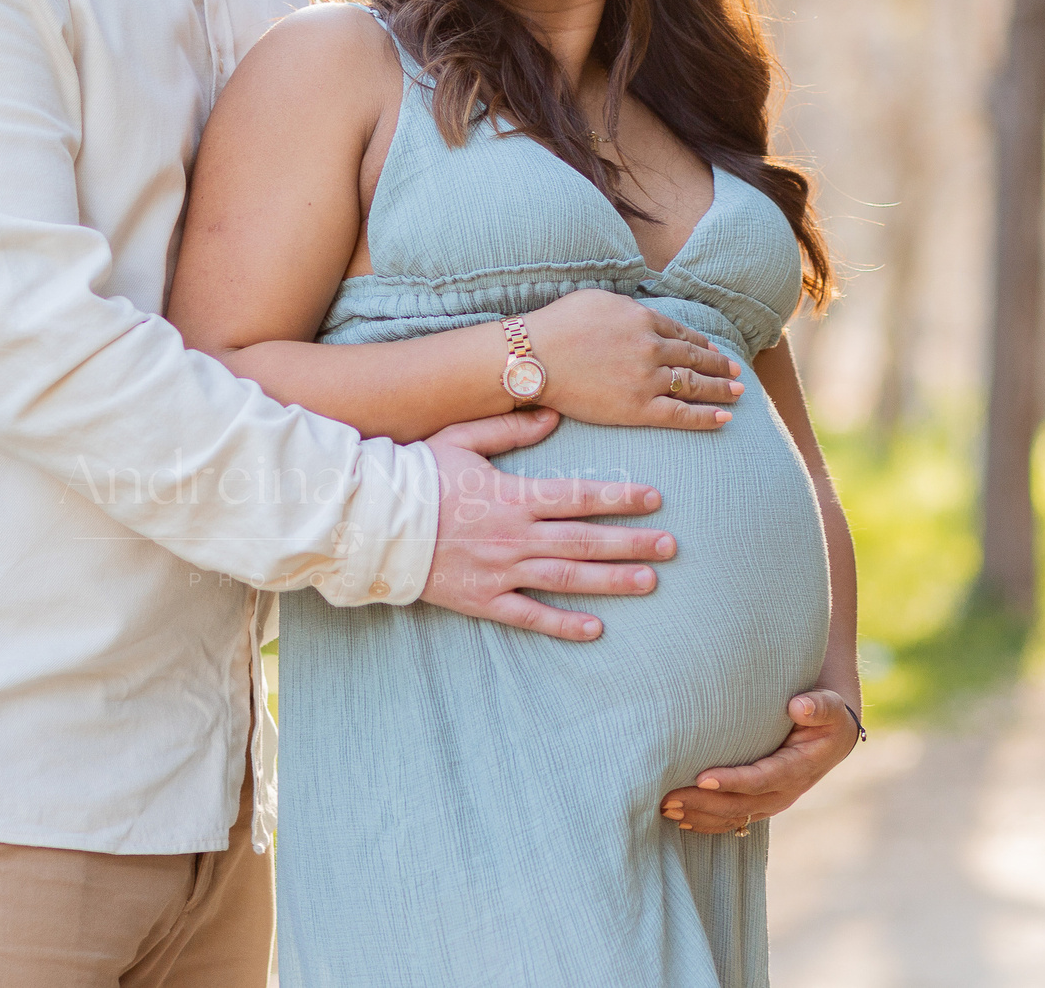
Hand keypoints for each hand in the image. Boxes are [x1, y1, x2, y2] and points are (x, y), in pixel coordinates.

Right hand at [418, 411, 675, 641]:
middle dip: (632, 542)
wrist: (373, 523)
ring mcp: (500, 571)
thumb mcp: (460, 439)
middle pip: (584, 539)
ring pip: (567, 577)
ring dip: (611, 580)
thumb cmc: (417, 474)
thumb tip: (553, 417)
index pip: (578, 496)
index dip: (620, 497)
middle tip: (671, 547)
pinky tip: (595, 628)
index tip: (655, 498)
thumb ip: (509, 427)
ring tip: (650, 582)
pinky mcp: (482, 600)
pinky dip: (563, 624)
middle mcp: (514, 535)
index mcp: (512, 495)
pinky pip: (529, 616)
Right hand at [524, 289, 743, 431]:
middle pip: (694, 357)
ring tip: (738, 391)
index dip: (701, 342)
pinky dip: (706, 416)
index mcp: (643, 319)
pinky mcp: (638, 408)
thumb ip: (626, 308)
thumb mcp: (597, 300)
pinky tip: (725, 418)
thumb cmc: (556, 326)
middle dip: (718, 364)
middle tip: (736, 371)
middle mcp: (652, 347)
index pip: (681, 333)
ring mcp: (648, 379)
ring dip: (720, 388)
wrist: (534, 358)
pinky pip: (681, 414)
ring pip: (693, 384)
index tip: (714, 349)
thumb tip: (640, 314)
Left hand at [658, 689, 860, 834]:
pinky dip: (706, 822)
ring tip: (664, 809)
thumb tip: (798, 706)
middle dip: (702, 803)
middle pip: (738, 805)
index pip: (760, 780)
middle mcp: (783, 793)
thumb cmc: (826, 717)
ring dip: (698, 816)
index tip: (701, 777)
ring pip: (732, 817)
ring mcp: (771, 802)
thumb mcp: (829, 708)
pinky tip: (680, 820)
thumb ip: (818, 707)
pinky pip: (732, 820)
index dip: (731, 781)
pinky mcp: (760, 804)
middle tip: (667, 798)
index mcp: (797, 769)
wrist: (832, 739)